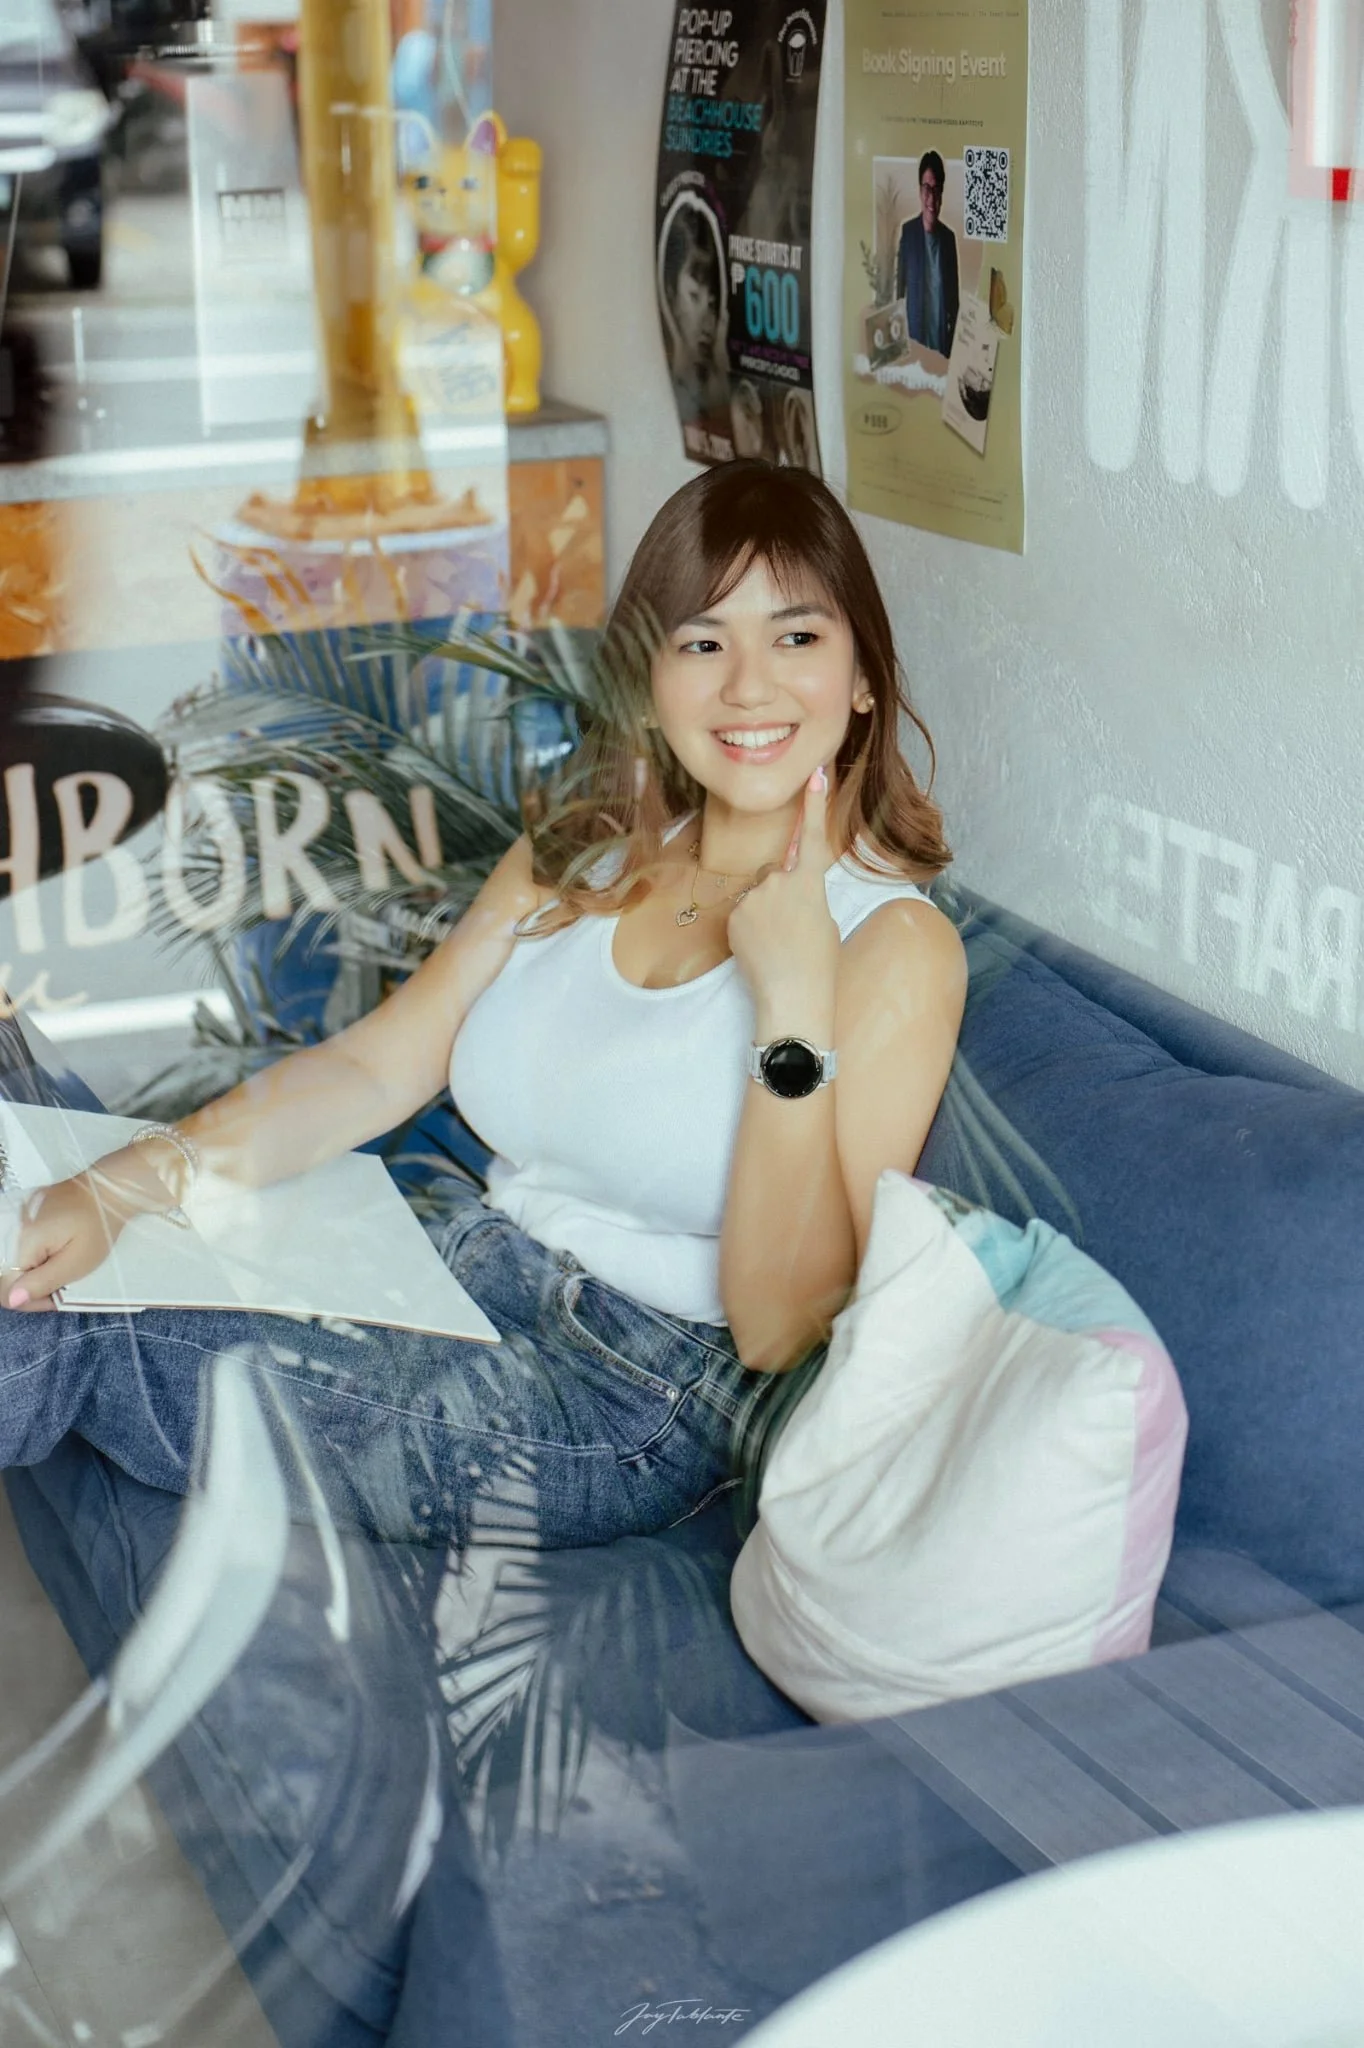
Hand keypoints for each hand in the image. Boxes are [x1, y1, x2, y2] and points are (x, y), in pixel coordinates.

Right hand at [1, 1173, 128, 1311]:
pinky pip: (24, 1246)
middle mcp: (14, 1231)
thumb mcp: (76, 1261)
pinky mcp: (28, 1216)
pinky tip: (59, 1253)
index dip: (31, 1299)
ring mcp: (20, 1221)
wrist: (111, 1188)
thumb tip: (12, 1300)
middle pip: (8, 1275)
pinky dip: (40, 1255)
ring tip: (64, 1268)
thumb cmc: (99, 1226)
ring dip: (38, 1271)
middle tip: (64, 1284)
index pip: (5, 1287)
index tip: (58, 1296)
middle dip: (34, 1286)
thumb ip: (42, 1282)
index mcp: (23, 1244)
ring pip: (17, 1262)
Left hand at [726, 767, 839, 1038]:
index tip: (814, 773)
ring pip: (760, 895)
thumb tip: (792, 888)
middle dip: (784, 893)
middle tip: (794, 931)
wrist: (793, 998)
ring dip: (766, 913)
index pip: (812, 837)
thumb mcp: (825, 922)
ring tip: (777, 945)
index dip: (814, 804)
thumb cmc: (819, 966)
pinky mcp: (734, 917)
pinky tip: (762, 950)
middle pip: (778, 874)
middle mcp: (779, 883)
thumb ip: (808, 895)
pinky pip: (744, 913)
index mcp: (810, 884)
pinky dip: (751, 928)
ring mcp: (753, 899)